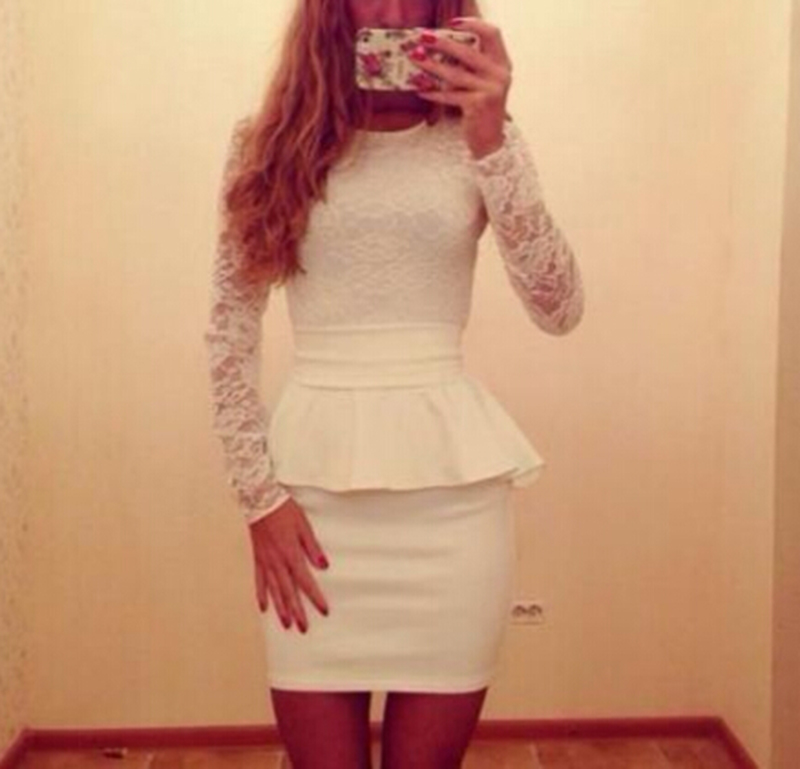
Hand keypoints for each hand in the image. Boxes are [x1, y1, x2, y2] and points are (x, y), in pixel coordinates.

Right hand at [248, 496, 330, 632]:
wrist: (258, 500)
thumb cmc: (283, 509)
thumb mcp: (304, 525)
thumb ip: (313, 547)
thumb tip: (324, 565)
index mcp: (292, 554)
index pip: (306, 582)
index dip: (315, 597)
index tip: (323, 610)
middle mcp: (278, 562)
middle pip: (289, 592)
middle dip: (297, 611)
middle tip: (303, 628)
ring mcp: (265, 562)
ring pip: (274, 591)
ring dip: (281, 609)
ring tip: (286, 625)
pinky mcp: (255, 558)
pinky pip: (257, 581)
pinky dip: (260, 595)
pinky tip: (263, 607)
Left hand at [409, 17, 512, 157]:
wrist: (490, 142)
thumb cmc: (482, 110)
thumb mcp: (483, 84)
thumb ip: (471, 66)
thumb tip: (440, 46)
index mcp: (503, 64)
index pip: (492, 33)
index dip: (473, 24)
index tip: (452, 23)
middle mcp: (500, 75)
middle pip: (468, 51)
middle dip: (443, 42)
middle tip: (423, 38)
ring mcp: (490, 90)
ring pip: (455, 74)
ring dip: (431, 65)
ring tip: (415, 59)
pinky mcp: (478, 105)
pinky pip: (450, 94)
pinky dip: (434, 92)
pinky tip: (421, 90)